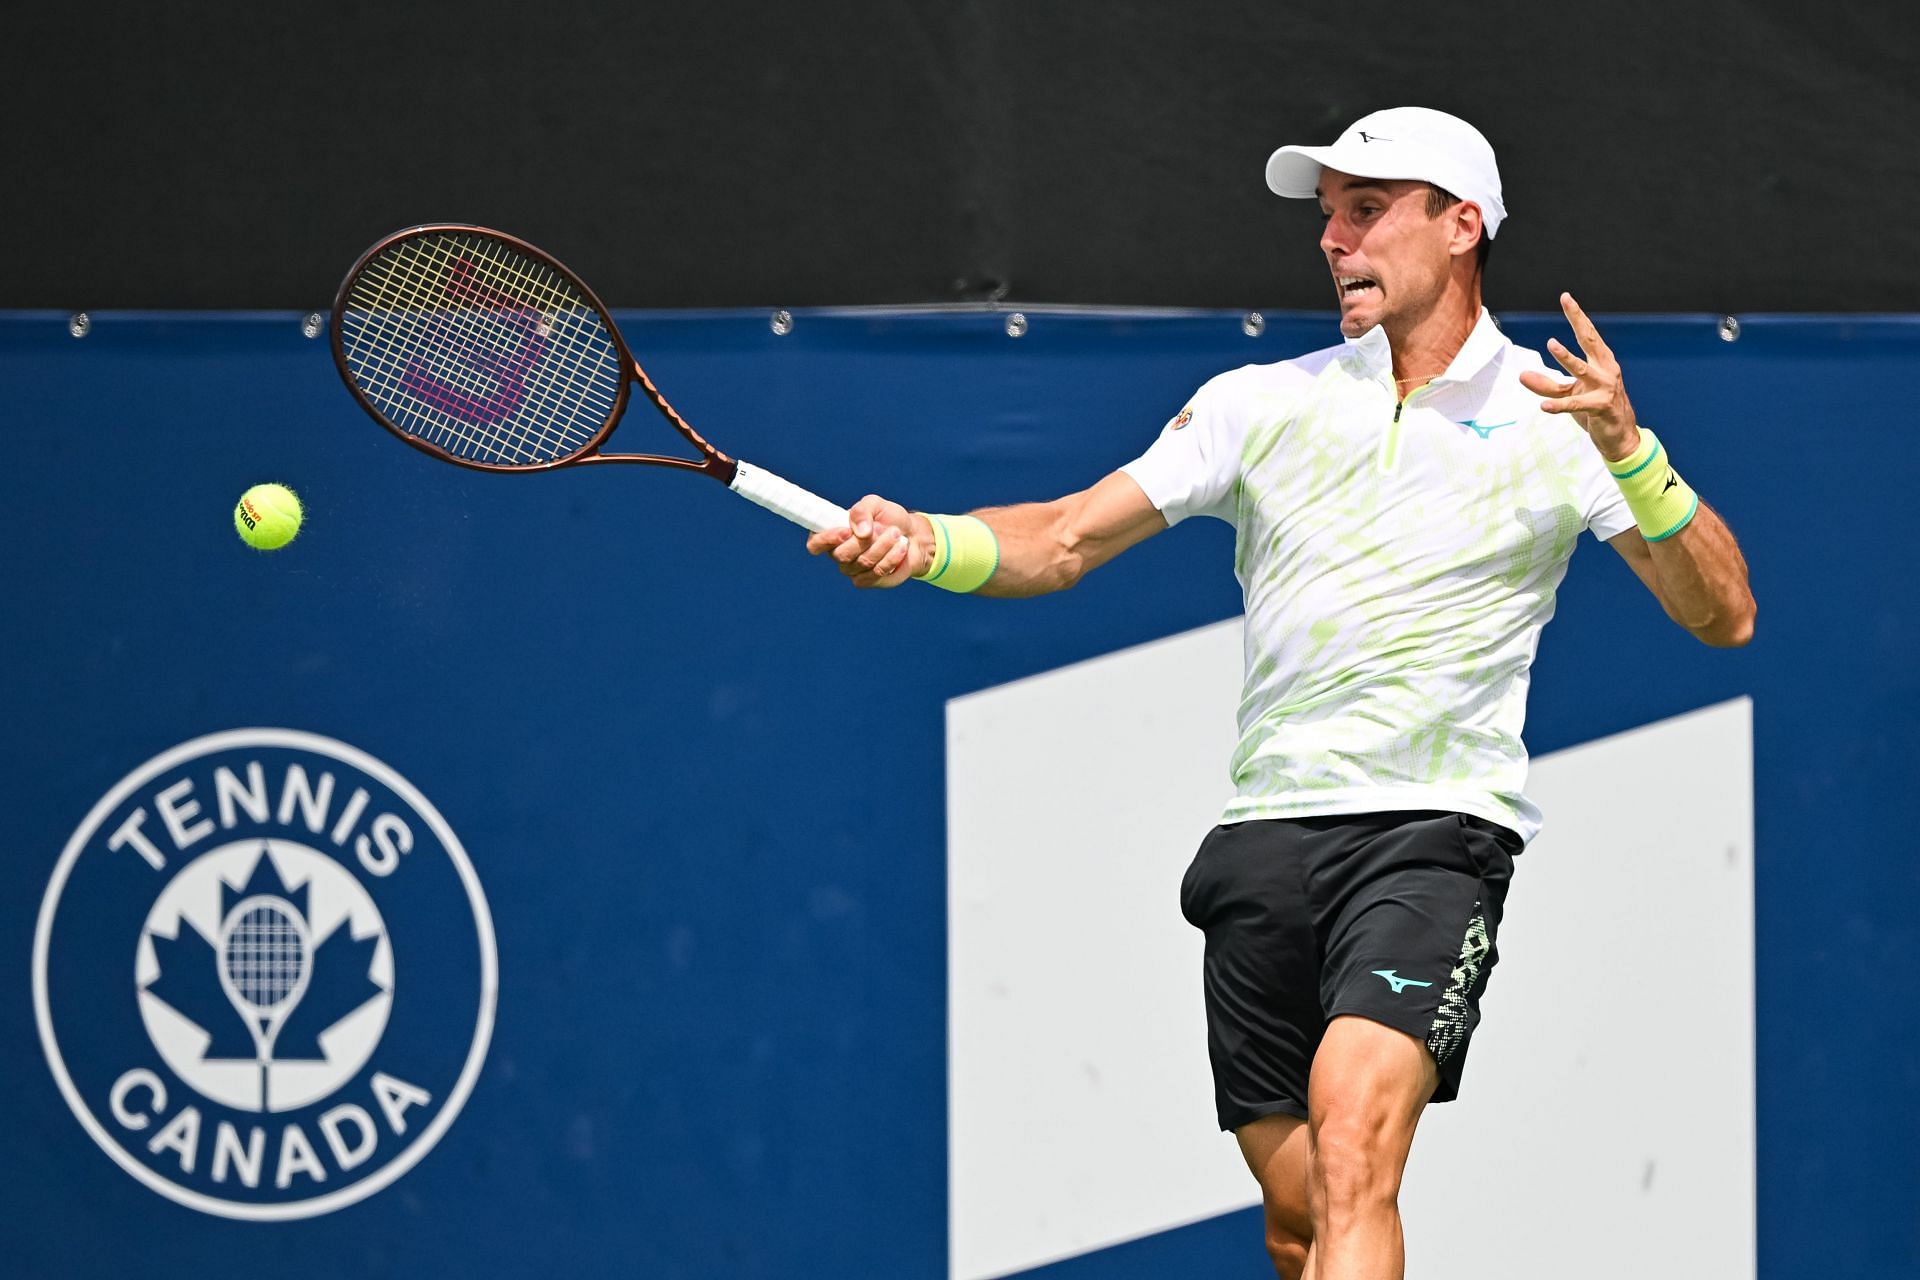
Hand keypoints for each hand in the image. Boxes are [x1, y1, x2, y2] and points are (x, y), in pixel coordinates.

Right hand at [805, 494, 925, 587]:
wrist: (912, 535)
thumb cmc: (888, 518)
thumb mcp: (876, 504)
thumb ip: (862, 511)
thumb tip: (860, 531)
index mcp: (833, 534)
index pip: (815, 544)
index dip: (826, 540)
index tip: (846, 531)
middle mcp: (838, 554)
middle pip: (842, 555)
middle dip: (867, 540)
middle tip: (887, 528)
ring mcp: (852, 570)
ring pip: (863, 563)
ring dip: (884, 546)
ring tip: (896, 534)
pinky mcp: (868, 580)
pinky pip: (876, 573)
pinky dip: (892, 558)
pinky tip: (900, 548)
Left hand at [1518, 292, 1641, 461]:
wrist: (1620, 437)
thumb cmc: (1595, 409)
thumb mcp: (1569, 394)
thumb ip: (1546, 384)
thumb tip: (1522, 374)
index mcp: (1601, 362)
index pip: (1588, 334)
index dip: (1578, 316)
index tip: (1566, 297)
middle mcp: (1606, 370)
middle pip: (1590, 340)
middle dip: (1579, 319)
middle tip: (1567, 301)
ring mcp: (1605, 387)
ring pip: (1582, 369)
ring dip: (1567, 357)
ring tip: (1552, 343)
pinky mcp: (1601, 407)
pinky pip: (1576, 404)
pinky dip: (1559, 405)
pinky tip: (1543, 406)